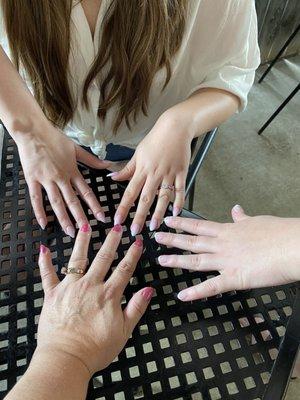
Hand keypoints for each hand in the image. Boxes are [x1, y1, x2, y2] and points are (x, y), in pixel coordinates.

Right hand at [16, 123, 110, 235]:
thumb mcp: (76, 148)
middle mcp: (61, 177)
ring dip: (64, 218)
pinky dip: (40, 211)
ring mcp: (46, 179)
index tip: (101, 217)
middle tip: (87, 230)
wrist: (33, 130)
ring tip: (70, 231)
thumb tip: (107, 164)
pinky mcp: (33, 179)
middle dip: (81, 217)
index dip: (94, 206)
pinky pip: (36, 198)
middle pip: (73, 201)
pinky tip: (44, 223)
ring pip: (57, 202)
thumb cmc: (53, 137)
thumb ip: (92, 159)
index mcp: (72, 170)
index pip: (86, 192)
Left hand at [36, 224, 152, 374]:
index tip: (137, 241)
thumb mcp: (124, 331)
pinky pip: (48, 275)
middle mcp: (90, 286)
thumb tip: (149, 290)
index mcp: (109, 295)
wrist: (66, 359)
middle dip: (111, 240)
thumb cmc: (95, 349)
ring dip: (83, 241)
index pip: (125, 268)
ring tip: (86, 226)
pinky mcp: (52, 295)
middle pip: (103, 257)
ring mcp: (70, 288)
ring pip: (77, 259)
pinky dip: (45, 261)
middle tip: (117, 227)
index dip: (133, 253)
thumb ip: (136, 308)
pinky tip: (44, 249)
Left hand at [109, 114, 191, 234]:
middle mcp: (155, 174)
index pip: (130, 192)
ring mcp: (169, 174)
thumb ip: (127, 168)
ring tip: (154, 227)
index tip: (118, 220)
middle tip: (135, 231)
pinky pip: (180, 190)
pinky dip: (179, 202)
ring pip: (163, 197)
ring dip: (158, 213)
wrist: (175, 128)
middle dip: (139, 216)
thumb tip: (112, 177)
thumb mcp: (138, 153)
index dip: (123, 207)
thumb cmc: (155, 140)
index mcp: (142, 169)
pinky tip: (176, 213)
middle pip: (145, 199)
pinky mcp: (182, 172)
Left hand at [155, 205, 299, 300]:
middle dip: (172, 239)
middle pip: (192, 241)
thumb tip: (236, 210)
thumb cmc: (278, 233)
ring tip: (161, 259)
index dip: (182, 224)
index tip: (169, 221)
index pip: (199, 226)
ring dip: (177, 260)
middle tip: (156, 237)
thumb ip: (243, 218)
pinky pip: (211, 286)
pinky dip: (196, 292)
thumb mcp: (257, 220)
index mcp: (228, 230)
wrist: (292, 246)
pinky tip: (182, 295)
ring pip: (196, 261)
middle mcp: (223, 245)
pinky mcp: (234, 278)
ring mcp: (226, 261)